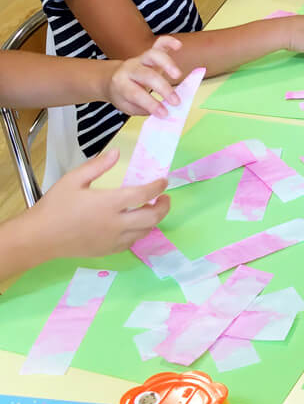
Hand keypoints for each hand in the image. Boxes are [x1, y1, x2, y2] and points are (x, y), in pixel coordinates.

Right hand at [33, 149, 170, 258]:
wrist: (39, 237)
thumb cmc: (55, 206)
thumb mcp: (73, 180)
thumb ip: (97, 166)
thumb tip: (117, 153)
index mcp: (108, 203)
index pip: (143, 194)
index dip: (158, 187)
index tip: (163, 181)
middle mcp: (115, 223)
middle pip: (152, 217)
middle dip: (164, 207)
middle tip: (165, 198)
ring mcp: (113, 239)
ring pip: (145, 231)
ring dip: (153, 220)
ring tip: (151, 209)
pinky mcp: (108, 250)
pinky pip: (132, 242)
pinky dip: (140, 232)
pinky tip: (135, 224)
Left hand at [105, 36, 182, 116]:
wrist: (111, 79)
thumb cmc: (123, 95)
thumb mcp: (128, 106)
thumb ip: (146, 109)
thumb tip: (167, 112)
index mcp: (121, 84)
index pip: (136, 93)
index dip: (151, 104)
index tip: (165, 114)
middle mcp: (130, 68)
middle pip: (147, 75)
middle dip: (163, 88)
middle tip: (176, 102)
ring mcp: (140, 59)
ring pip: (153, 55)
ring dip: (168, 63)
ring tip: (178, 76)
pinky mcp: (149, 53)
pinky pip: (159, 44)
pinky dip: (169, 42)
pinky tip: (178, 46)